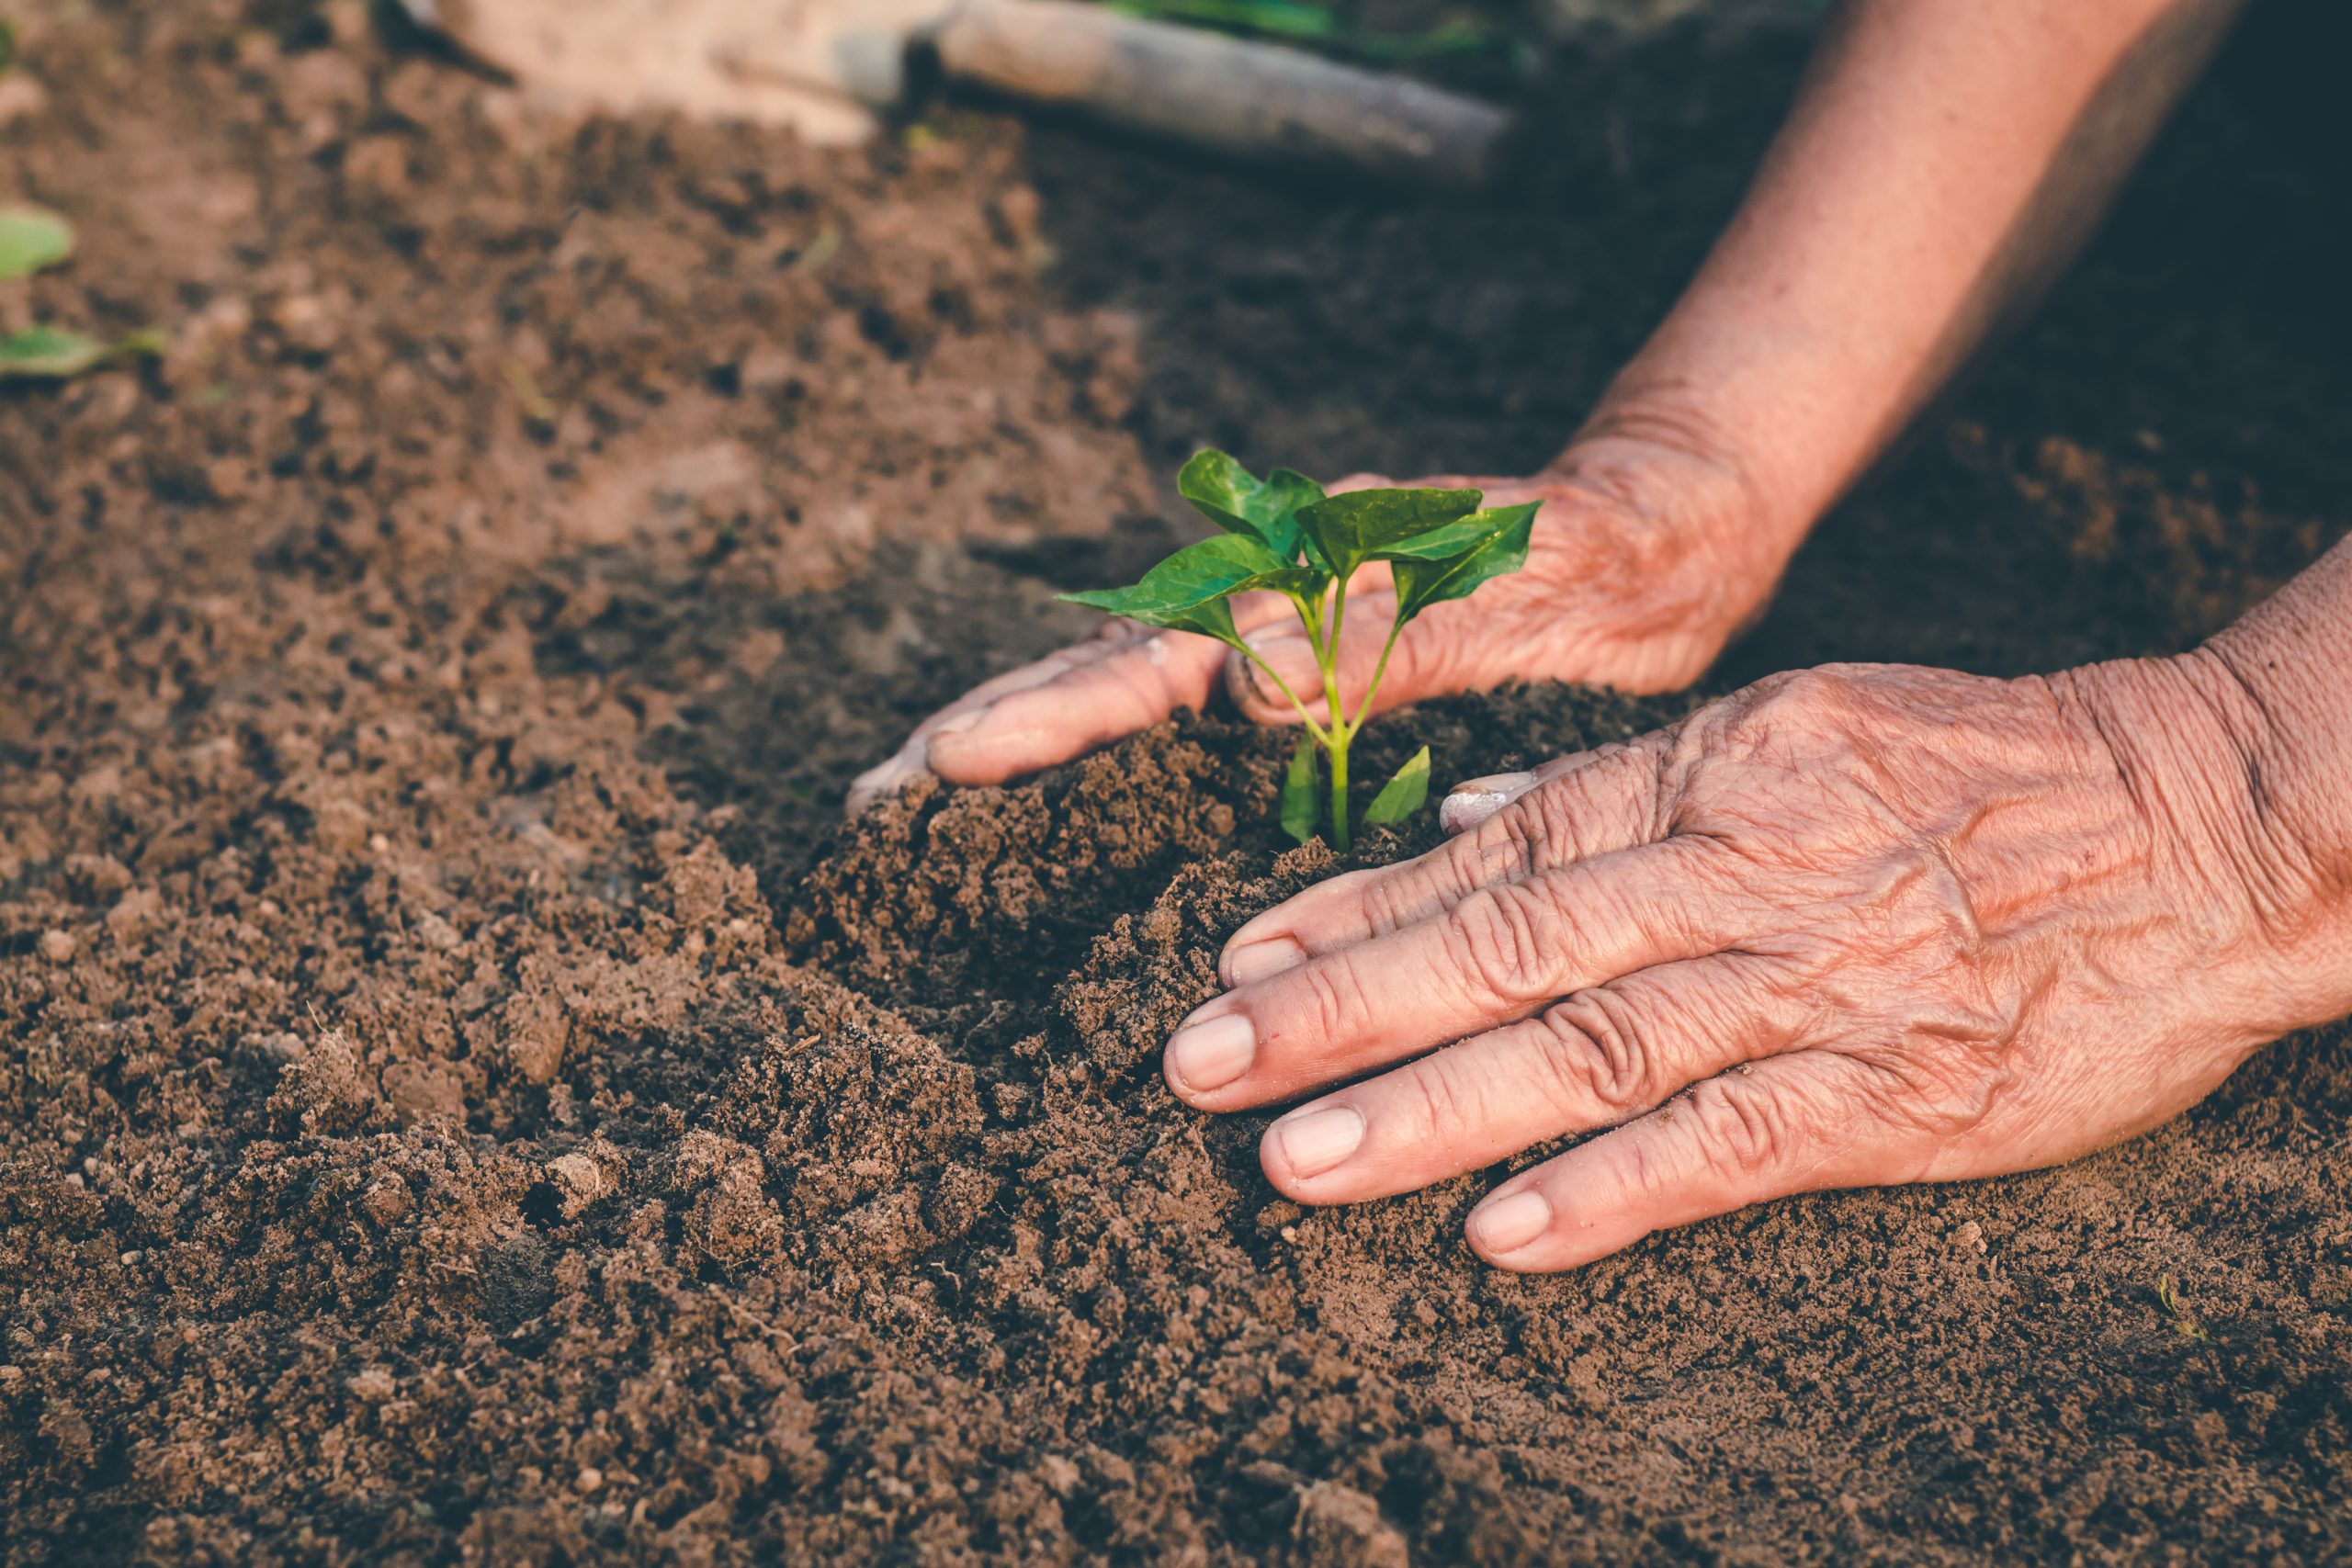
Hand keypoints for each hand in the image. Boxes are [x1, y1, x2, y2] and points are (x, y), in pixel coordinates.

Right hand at [846, 431, 1781, 812]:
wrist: (1670, 535)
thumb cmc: (1604, 554)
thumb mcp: (1516, 584)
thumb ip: (1397, 625)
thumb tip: (1249, 680)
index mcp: (1306, 591)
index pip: (1149, 661)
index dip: (1044, 714)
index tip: (944, 760)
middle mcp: (1280, 622)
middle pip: (1107, 676)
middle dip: (992, 728)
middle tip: (874, 796)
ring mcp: (1296, 659)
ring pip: (1139, 707)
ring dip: (1034, 755)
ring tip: (926, 815)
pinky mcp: (1329, 699)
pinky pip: (1203, 740)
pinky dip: (1122, 776)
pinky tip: (1078, 835)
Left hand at [1161, 657, 2337, 1270]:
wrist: (2198, 824)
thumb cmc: (1981, 770)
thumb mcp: (1799, 724)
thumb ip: (1630, 783)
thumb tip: (1473, 815)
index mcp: (1715, 769)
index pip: (1500, 848)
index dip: (1359, 905)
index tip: (1240, 953)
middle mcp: (1744, 869)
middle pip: (1509, 944)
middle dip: (1341, 1005)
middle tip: (1201, 1061)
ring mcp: (1819, 983)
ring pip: (1593, 1045)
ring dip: (1433, 1105)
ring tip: (1296, 1158)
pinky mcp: (1900, 1092)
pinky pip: (1735, 1144)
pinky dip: (1613, 1189)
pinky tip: (1500, 1235)